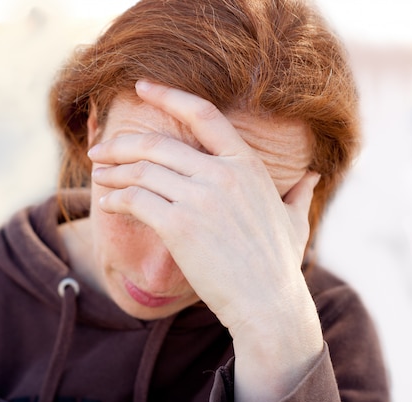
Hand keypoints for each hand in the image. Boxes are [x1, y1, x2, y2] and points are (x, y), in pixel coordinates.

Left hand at [88, 80, 324, 401]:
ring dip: (112, 172)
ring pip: (141, 170)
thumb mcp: (295, 221)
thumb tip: (312, 176)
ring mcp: (200, 197)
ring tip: (98, 176)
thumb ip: (299, 193)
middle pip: (157, 143)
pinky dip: (115, 199)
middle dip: (121, 144)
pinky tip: (107, 203)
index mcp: (247, 164)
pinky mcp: (179, 225)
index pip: (203, 114)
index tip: (142, 86)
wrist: (267, 305)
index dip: (168, 95)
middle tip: (99, 150)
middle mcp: (223, 173)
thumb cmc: (278, 265)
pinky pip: (135, 200)